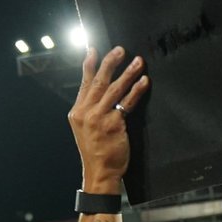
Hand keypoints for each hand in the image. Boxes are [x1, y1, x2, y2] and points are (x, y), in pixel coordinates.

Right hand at [69, 47, 149, 192]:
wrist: (100, 172)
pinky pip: (127, 103)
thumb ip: (91, 110)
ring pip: (114, 89)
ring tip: (138, 61)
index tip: (94, 50)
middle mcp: (86, 112)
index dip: (89, 65)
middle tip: (120, 49)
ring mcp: (99, 118)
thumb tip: (99, 92)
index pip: (84, 83)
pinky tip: (144, 82)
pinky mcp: (114, 124)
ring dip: (127, 73)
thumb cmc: (97, 151)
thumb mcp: (86, 128)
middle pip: (99, 82)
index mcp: (77, 112)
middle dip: (110, 63)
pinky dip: (136, 91)